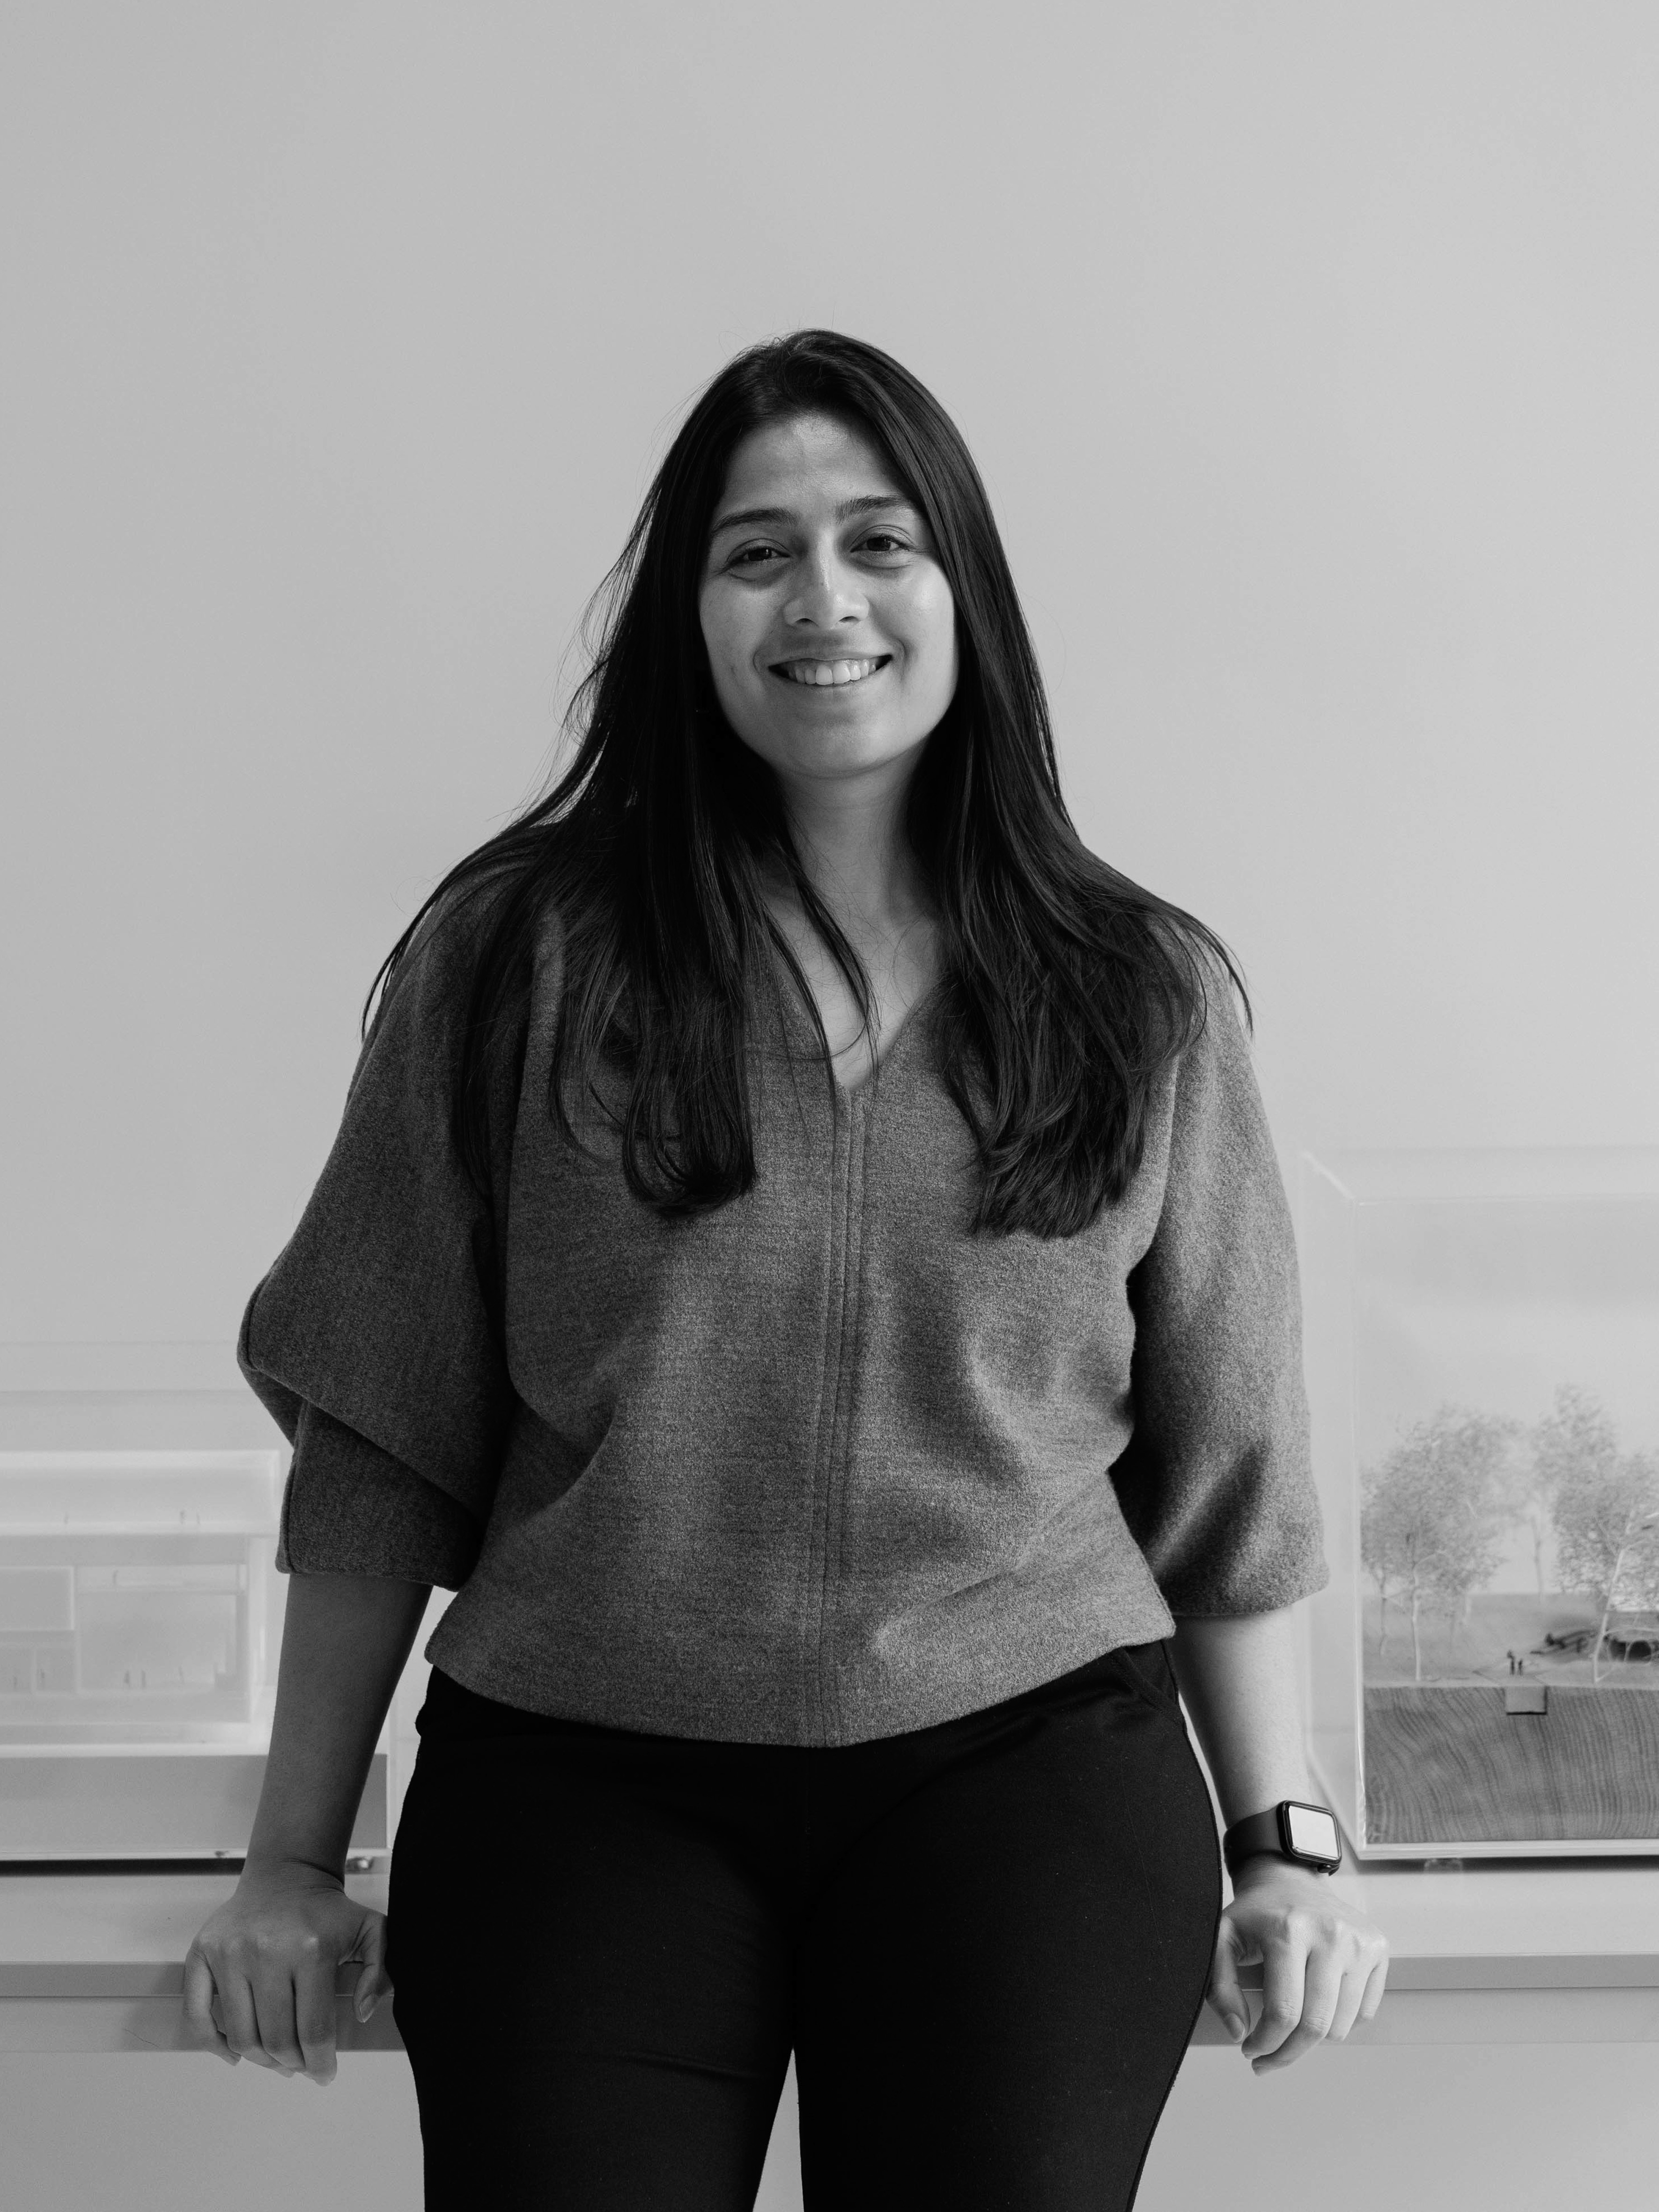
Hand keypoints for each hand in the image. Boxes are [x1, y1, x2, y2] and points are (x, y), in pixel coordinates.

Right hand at [181, 1859, 390, 2084]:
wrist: (286, 1876)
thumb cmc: (326, 1910)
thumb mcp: (370, 1930)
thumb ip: (379, 1970)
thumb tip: (363, 2012)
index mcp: (310, 1949)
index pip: (314, 2030)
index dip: (320, 2063)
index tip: (324, 2074)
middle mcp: (266, 1952)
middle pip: (277, 2040)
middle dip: (293, 2065)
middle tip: (301, 2067)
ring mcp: (230, 1954)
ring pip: (242, 2036)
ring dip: (261, 2060)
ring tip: (277, 2060)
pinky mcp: (202, 1954)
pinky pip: (197, 2016)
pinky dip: (214, 2046)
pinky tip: (234, 2055)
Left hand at [1207, 1859, 1387, 2072]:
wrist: (1290, 1878)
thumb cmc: (1256, 1914)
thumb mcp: (1223, 1939)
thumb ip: (1219, 1987)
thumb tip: (1239, 2033)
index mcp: (1288, 1931)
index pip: (1284, 2012)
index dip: (1265, 2044)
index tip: (1250, 2051)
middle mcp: (1331, 1935)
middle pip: (1316, 2025)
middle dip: (1288, 2054)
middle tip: (1268, 2059)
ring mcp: (1360, 1941)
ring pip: (1342, 2026)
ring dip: (1312, 2041)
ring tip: (1290, 2029)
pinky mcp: (1378, 1948)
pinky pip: (1364, 2012)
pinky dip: (1340, 2023)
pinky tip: (1316, 2009)